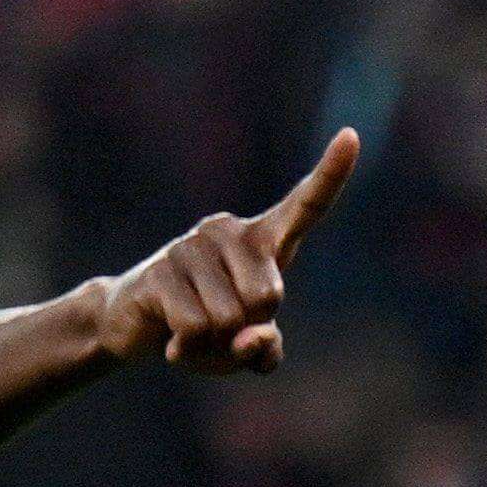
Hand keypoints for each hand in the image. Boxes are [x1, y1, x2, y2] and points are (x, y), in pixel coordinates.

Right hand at [95, 131, 358, 374]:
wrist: (135, 326)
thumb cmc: (205, 330)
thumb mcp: (244, 348)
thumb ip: (265, 350)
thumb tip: (252, 336)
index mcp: (262, 240)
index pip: (304, 206)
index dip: (330, 175)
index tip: (351, 136)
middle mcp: (227, 229)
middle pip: (267, 297)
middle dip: (247, 329)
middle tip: (219, 326)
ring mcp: (190, 245)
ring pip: (229, 319)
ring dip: (214, 344)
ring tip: (194, 332)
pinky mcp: (160, 271)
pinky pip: (194, 328)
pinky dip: (188, 349)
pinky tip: (173, 339)